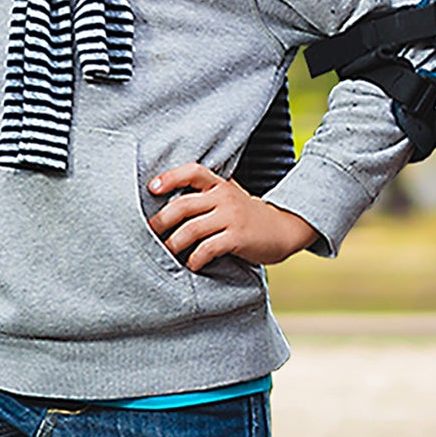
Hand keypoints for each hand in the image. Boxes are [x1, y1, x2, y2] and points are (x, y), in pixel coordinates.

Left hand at [147, 162, 321, 271]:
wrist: (285, 229)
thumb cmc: (247, 216)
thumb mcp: (229, 198)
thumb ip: (205, 196)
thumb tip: (166, 204)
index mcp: (219, 184)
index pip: (193, 172)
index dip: (170, 177)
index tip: (151, 188)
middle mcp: (224, 197)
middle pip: (182, 205)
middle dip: (161, 222)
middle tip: (151, 234)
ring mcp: (231, 217)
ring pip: (191, 230)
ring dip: (173, 244)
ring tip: (167, 253)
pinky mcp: (238, 238)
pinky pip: (207, 248)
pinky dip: (194, 259)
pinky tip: (191, 265)